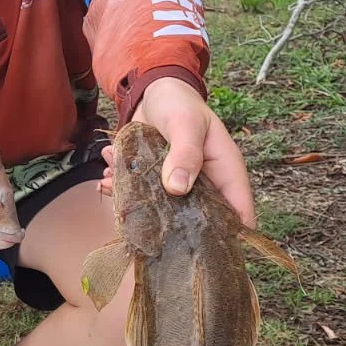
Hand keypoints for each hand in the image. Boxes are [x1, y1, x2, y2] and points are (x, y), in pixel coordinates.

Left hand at [99, 76, 255, 226]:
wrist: (154, 93)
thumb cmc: (180, 105)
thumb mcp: (185, 124)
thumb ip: (185, 153)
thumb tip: (178, 188)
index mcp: (226, 174)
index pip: (239, 214)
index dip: (229, 237)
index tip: (202, 251)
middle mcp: (205, 187)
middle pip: (198, 224)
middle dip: (168, 227)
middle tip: (139, 219)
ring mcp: (178, 189)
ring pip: (163, 214)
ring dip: (136, 205)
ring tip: (113, 185)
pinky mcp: (154, 186)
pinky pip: (140, 200)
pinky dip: (121, 192)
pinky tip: (106, 179)